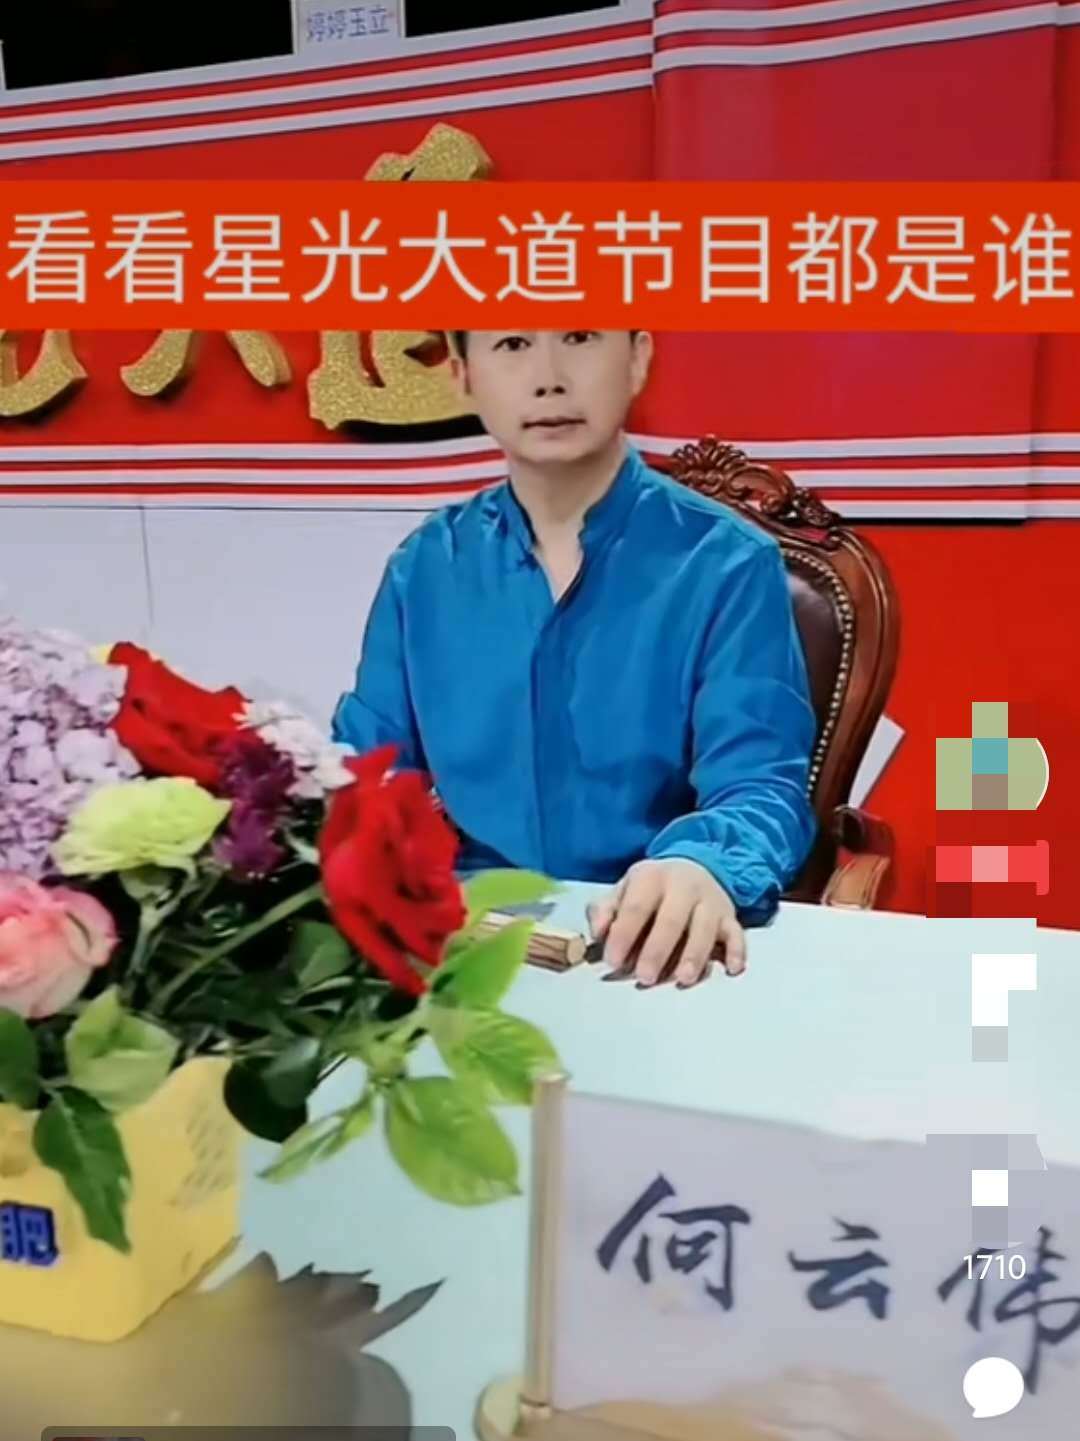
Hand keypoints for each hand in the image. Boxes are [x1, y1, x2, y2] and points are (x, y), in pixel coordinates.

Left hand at [587, 858, 746, 987]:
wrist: (694, 867)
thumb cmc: (651, 890)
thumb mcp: (624, 890)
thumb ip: (605, 911)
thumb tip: (598, 933)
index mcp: (652, 878)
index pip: (636, 907)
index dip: (623, 934)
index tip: (613, 961)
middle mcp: (684, 886)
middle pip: (672, 919)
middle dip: (658, 950)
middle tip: (645, 977)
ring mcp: (710, 901)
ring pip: (705, 928)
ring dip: (694, 954)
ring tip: (682, 979)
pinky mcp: (730, 917)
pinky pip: (737, 934)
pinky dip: (737, 951)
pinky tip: (732, 968)